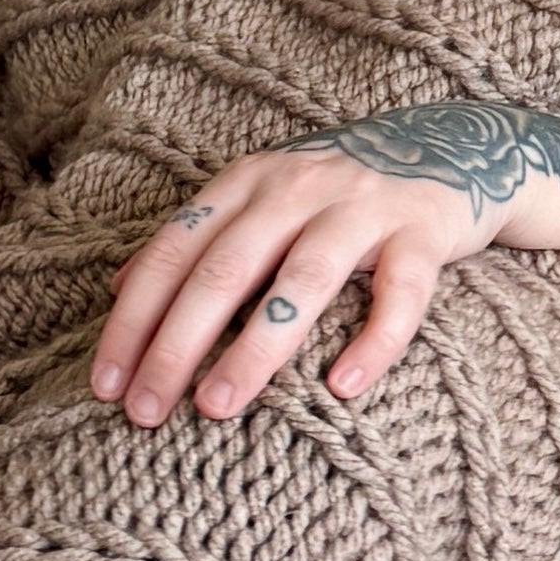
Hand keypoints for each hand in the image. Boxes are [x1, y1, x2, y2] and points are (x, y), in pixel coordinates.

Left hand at [92, 144, 498, 425]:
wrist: (453, 150)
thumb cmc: (339, 193)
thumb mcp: (260, 197)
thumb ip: (197, 237)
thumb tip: (118, 288)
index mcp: (249, 183)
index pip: (174, 253)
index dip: (134, 318)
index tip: (106, 383)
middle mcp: (299, 189)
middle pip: (225, 269)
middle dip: (176, 344)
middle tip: (144, 410)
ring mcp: (363, 209)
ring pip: (302, 282)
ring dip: (253, 348)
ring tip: (216, 406)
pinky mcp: (424, 233)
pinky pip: (400, 293)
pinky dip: (374, 342)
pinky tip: (343, 388)